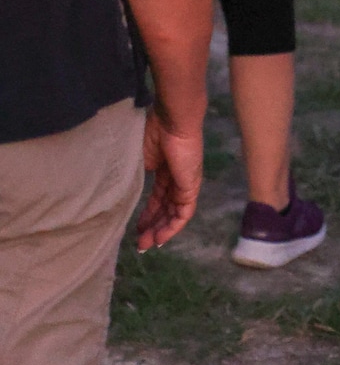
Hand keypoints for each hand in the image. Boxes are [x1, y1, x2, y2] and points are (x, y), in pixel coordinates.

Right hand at [136, 108, 204, 250]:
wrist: (173, 119)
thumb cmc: (153, 131)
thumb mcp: (139, 158)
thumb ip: (135, 175)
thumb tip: (123, 192)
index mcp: (164, 168)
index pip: (158, 197)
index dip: (148, 213)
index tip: (136, 228)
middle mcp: (177, 178)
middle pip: (166, 208)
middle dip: (152, 226)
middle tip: (139, 243)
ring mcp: (186, 182)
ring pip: (174, 213)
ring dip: (160, 231)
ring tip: (146, 245)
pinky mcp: (191, 186)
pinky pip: (184, 212)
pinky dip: (172, 226)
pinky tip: (160, 238)